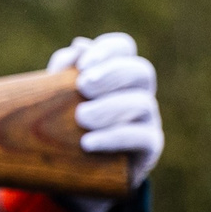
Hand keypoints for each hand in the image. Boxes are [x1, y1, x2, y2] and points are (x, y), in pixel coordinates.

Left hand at [48, 31, 162, 188]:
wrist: (76, 165)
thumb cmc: (66, 118)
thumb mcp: (60, 93)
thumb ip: (66, 68)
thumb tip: (79, 46)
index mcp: (118, 69)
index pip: (123, 46)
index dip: (106, 50)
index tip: (81, 66)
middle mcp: (139, 90)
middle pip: (141, 70)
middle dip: (112, 74)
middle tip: (83, 87)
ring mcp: (149, 117)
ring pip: (143, 103)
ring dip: (109, 107)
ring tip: (81, 117)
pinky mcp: (150, 145)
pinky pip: (142, 138)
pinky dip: (113, 137)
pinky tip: (88, 143)